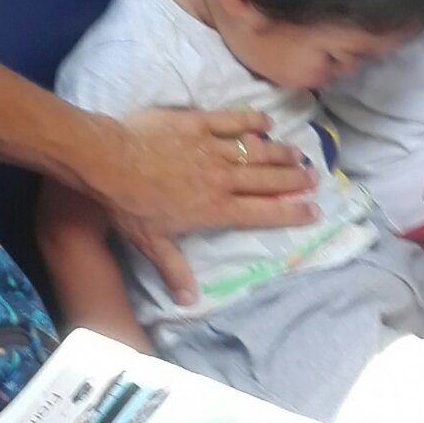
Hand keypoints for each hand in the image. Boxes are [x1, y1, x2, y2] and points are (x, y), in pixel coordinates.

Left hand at [79, 109, 316, 307]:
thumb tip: (188, 301)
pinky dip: (251, 121)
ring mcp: (212, 149)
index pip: (262, 212)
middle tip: (314, 178)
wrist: (109, 162)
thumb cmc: (130, 206)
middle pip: (267, 180)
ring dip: (280, 153)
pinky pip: (232, 121)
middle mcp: (222, 179)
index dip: (291, 212)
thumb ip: (174, 270)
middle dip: (294, 180)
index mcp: (216, 209)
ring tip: (299, 154)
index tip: (313, 210)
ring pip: (256, 151)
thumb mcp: (152, 244)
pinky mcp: (199, 124)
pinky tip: (266, 122)